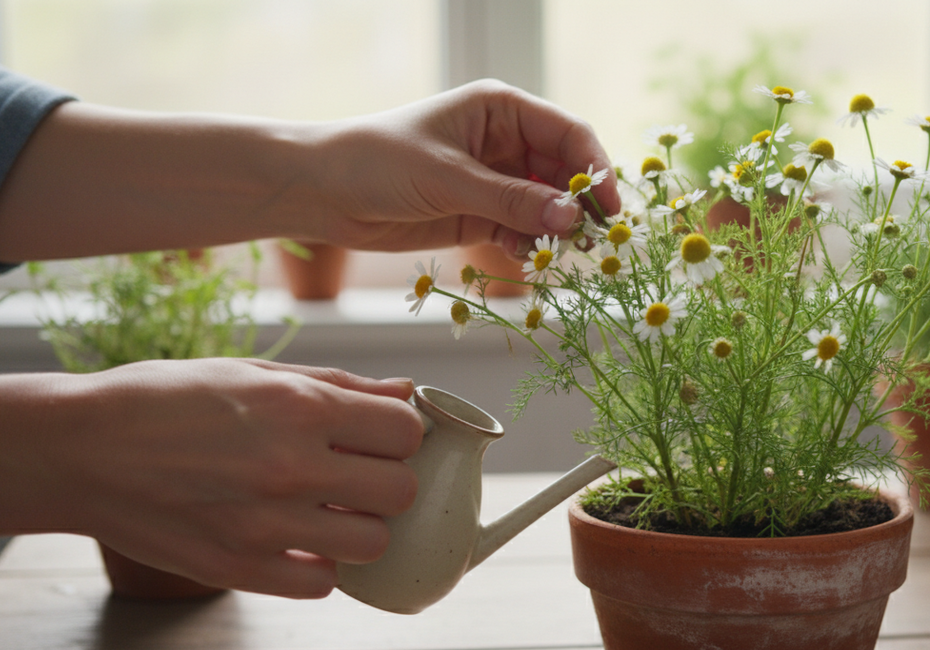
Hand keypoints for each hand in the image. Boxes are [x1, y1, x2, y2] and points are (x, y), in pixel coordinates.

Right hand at [0, 358, 424, 598]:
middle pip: (401, 491)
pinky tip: (295, 544)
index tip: (376, 436)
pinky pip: (321, 585)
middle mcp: (290, 465)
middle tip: (355, 476)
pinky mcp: (237, 568)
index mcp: (298, 407)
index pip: (406, 432)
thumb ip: (336, 385)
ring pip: (372, 544)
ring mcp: (265, 524)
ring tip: (327, 511)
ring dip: (358, 528)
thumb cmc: (165, 400)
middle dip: (387, 482)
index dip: (398, 434)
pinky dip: (316, 567)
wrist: (78, 450)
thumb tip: (406, 392)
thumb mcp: (252, 371)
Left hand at [311, 79, 621, 255]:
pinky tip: (527, 259)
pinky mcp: (479, 215)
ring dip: (556, 231)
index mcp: (501, 110)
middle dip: (579, 205)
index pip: (568, 134)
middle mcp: (505, 142)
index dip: (595, 169)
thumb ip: (512, 200)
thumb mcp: (449, 179)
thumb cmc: (377, 162)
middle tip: (590, 241)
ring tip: (557, 255)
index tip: (608, 207)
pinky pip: (522, 231)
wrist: (321, 192)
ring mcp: (494, 180)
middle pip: (564, 173)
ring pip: (547, 207)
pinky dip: (531, 246)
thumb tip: (572, 216)